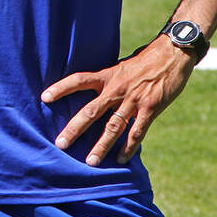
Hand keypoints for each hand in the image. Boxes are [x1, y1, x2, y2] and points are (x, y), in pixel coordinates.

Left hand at [41, 36, 193, 165]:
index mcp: (107, 76)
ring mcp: (133, 100)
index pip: (79, 80)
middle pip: (91, 111)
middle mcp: (117, 89)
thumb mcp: (120, 66)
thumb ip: (107, 81)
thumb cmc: (144, 60)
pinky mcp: (151, 109)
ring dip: (101, 146)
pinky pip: (137, 133)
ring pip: (113, 127)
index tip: (44, 97)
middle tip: (60, 143)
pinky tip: (121, 160)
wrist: (172, 55)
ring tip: (90, 161)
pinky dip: (128, 148)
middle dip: (75, 128)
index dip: (61, 88)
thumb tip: (91, 90)